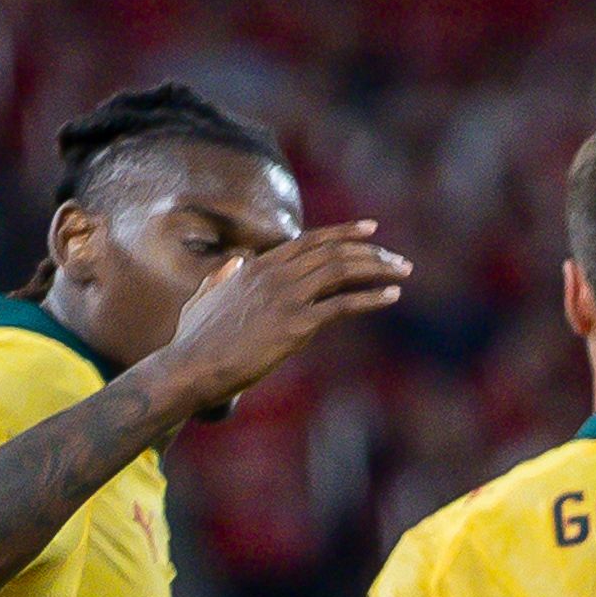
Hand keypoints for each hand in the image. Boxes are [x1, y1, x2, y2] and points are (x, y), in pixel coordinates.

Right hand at [151, 223, 409, 419]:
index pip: (309, 240)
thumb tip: (234, 262)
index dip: (343, 233)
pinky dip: (371, 298)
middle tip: (398, 259)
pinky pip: (343, 304)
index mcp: (257, 267)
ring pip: (341, 270)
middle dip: (371, 252)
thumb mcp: (204, 298)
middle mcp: (274, 275)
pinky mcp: (296, 324)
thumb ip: (221, 278)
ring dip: (377, 268)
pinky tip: (392, 296)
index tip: (371, 229)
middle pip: (332, 252)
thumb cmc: (195, 339)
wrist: (193, 366)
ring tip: (402, 272)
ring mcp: (286, 297)